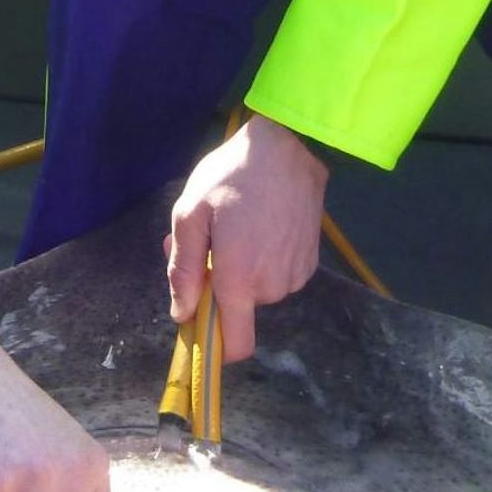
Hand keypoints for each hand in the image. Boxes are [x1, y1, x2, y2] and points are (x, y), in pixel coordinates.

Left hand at [166, 113, 327, 363]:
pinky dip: (264, 260)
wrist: (291, 147)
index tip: (197, 319)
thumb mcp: (191, 213)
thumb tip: (181, 314)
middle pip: (238, 308)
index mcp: (240, 278)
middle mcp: (272, 286)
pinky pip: (277, 275)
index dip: (214, 344)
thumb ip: (184, 269)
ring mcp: (296, 275)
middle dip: (217, 282)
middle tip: (206, 239)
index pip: (236, 345)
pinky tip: (259, 223)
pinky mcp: (310, 262)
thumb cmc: (232, 175)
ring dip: (240, 269)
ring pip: (257, 290)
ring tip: (234, 223)